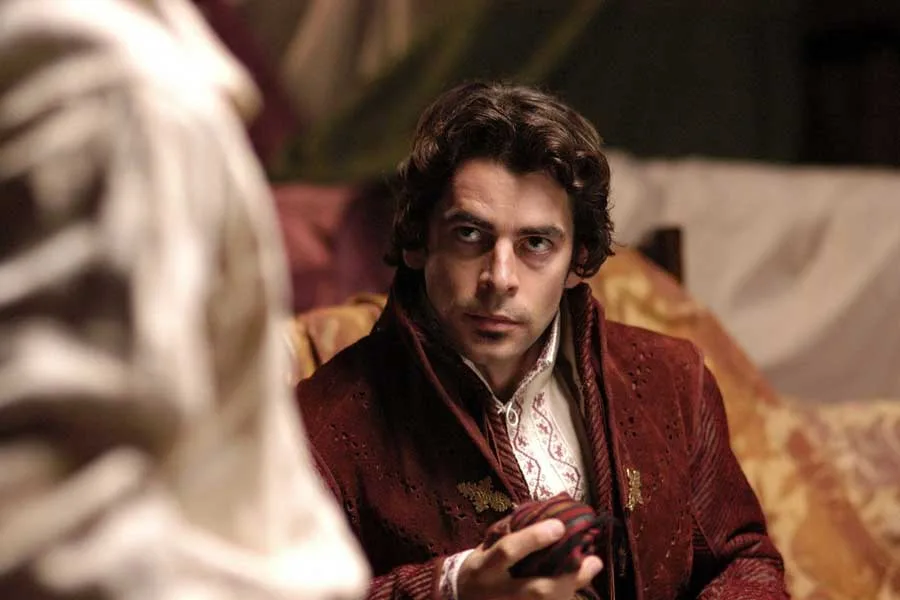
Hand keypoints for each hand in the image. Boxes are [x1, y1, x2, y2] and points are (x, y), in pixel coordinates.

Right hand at [457, 519, 603, 599]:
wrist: (463, 599)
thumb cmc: (480, 567)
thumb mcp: (486, 546)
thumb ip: (509, 533)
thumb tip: (544, 513)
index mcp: (485, 568)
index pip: (508, 551)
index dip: (533, 539)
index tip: (559, 525)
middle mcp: (499, 593)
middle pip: (536, 590)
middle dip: (567, 576)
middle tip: (591, 558)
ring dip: (574, 587)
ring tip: (592, 565)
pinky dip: (566, 595)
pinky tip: (580, 581)